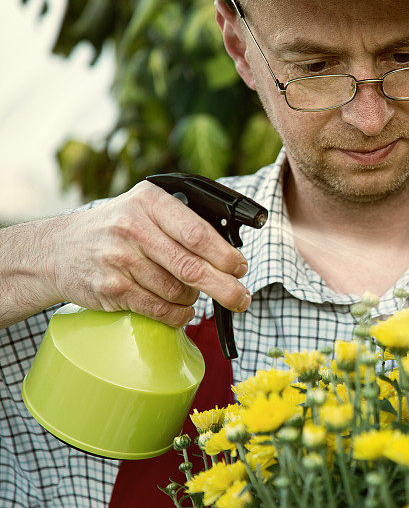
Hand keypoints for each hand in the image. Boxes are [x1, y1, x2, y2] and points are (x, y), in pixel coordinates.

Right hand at [44, 181, 250, 326]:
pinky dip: (177, 315)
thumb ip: (183, 222)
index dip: (225, 255)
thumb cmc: (116, 229)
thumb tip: (230, 253)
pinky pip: (159, 309)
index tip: (241, 268)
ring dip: (193, 299)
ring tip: (192, 295)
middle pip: (191, 266)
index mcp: (150, 201)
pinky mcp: (111, 288)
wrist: (59, 249)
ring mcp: (119, 259)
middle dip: (224, 287)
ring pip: (177, 291)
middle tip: (241, 298)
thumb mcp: (145, 209)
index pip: (198, 232)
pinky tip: (181, 311)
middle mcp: (133, 227)